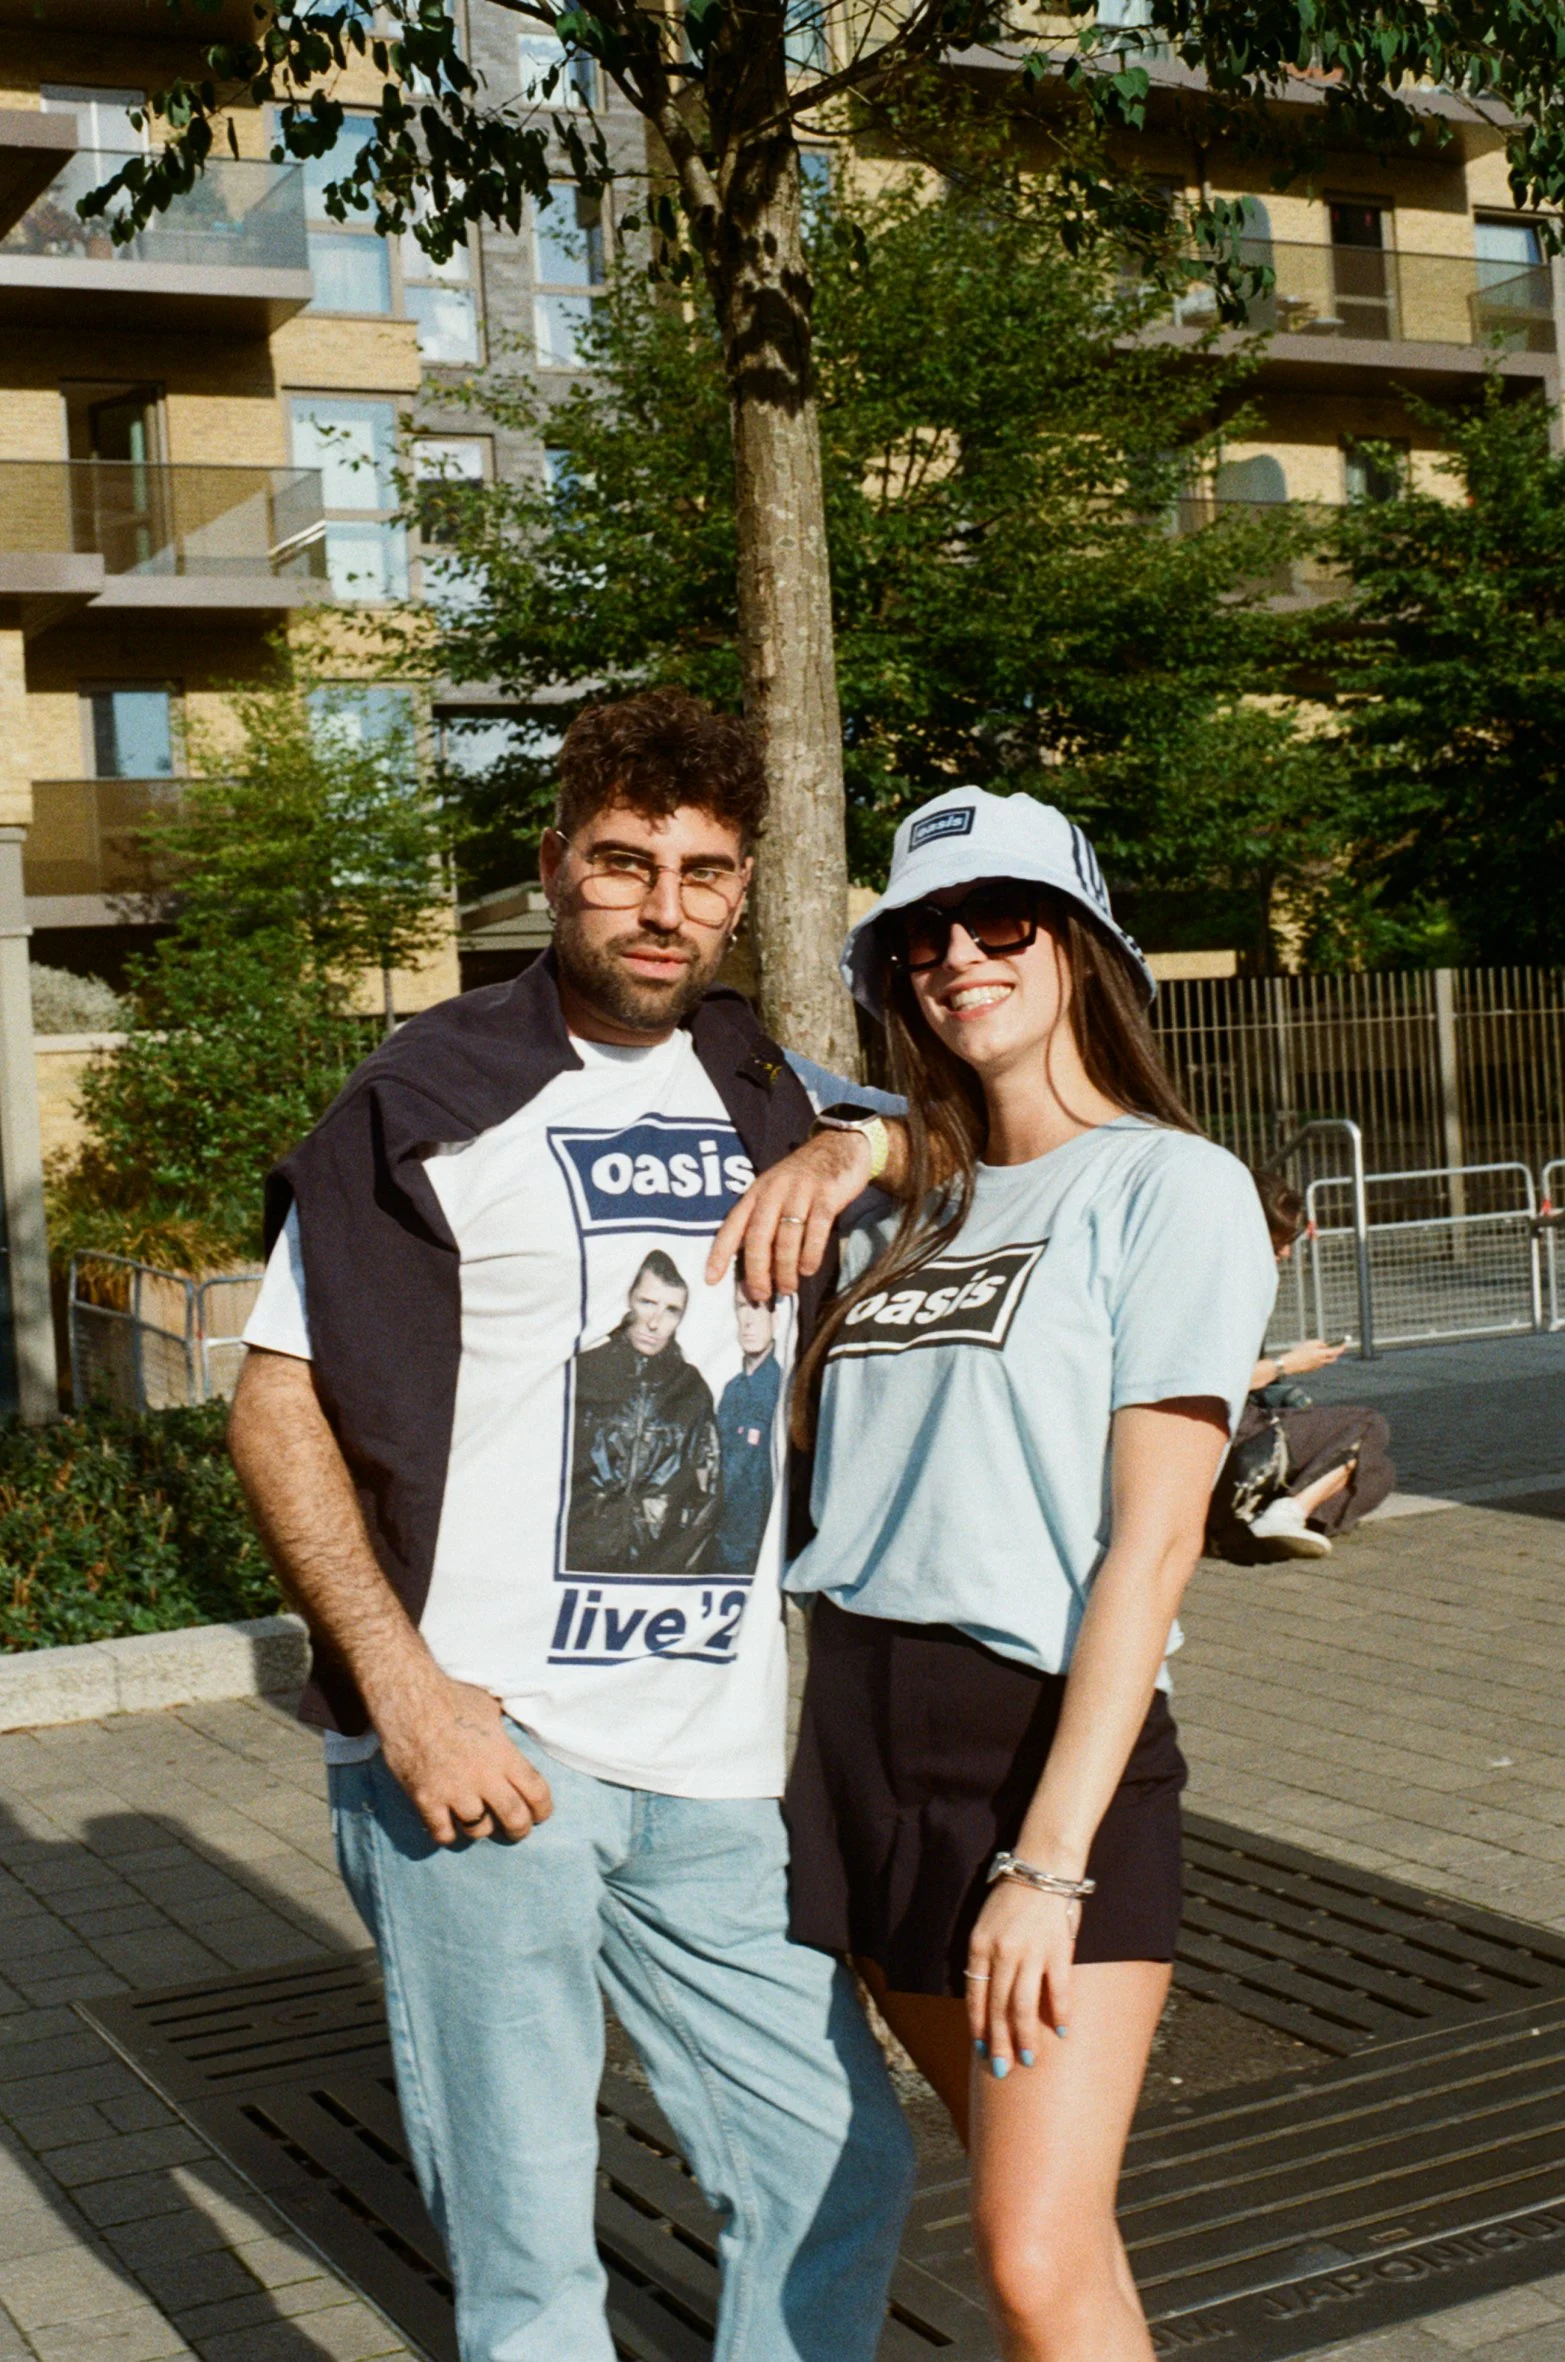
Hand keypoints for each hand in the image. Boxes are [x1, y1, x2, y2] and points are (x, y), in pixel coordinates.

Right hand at [374, 1668, 553, 1845]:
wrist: (409, 1699)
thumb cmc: (451, 1697)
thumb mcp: (490, 1708)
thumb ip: (504, 1733)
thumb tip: (513, 1739)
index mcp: (504, 1754)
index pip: (537, 1793)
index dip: (543, 1809)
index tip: (539, 1814)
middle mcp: (483, 1778)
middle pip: (514, 1819)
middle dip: (519, 1830)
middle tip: (516, 1830)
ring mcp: (454, 1791)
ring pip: (478, 1830)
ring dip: (480, 1828)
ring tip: (476, 1820)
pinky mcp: (425, 1799)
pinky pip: (442, 1833)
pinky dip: (448, 1834)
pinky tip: (448, 1825)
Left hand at [706, 1129, 871, 1299]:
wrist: (840, 1145)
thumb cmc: (804, 1177)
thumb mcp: (776, 1191)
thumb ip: (765, 1221)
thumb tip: (758, 1268)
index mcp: (756, 1192)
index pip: (732, 1225)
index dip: (720, 1253)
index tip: (711, 1280)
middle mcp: (774, 1191)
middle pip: (758, 1235)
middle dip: (757, 1270)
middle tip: (761, 1295)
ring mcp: (801, 1191)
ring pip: (786, 1236)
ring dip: (785, 1268)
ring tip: (788, 1288)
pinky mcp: (827, 1195)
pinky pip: (816, 1228)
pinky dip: (811, 1252)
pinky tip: (808, 1269)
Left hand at [966, 1876, 1078, 2073]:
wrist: (1042, 1866)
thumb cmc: (1013, 1896)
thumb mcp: (986, 1922)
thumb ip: (984, 1957)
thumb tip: (985, 1996)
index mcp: (979, 1945)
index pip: (975, 1995)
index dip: (978, 2026)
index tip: (981, 2050)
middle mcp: (1002, 1952)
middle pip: (998, 2007)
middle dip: (1000, 2042)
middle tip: (1002, 2070)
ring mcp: (1030, 1952)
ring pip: (1024, 2006)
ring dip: (1026, 2037)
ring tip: (1028, 2060)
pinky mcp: (1057, 1949)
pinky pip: (1057, 1989)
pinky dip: (1060, 2012)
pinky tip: (1063, 2031)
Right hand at [1283, 1338, 1347, 1375]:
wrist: (1291, 1364)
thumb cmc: (1299, 1352)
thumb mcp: (1309, 1344)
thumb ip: (1319, 1343)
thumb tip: (1325, 1345)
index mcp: (1322, 1354)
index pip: (1336, 1351)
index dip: (1342, 1347)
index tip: (1344, 1343)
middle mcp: (1322, 1361)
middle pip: (1333, 1357)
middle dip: (1334, 1352)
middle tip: (1333, 1347)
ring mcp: (1318, 1366)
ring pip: (1327, 1360)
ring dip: (1326, 1355)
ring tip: (1321, 1350)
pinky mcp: (1314, 1369)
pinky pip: (1320, 1363)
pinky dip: (1319, 1359)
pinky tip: (1312, 1356)